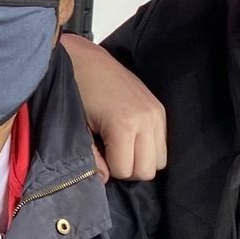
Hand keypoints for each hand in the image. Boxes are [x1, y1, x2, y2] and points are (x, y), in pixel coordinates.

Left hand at [60, 34, 166, 180]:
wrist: (84, 59)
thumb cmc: (77, 92)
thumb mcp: (79, 127)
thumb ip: (92, 157)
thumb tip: (104, 179)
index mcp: (125, 125)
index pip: (126, 171)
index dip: (110, 169)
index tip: (98, 153)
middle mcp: (147, 120)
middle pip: (148, 170)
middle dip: (128, 168)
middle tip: (110, 153)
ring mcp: (157, 113)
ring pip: (159, 161)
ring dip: (140, 159)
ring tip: (121, 145)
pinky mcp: (160, 108)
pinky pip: (163, 143)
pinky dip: (148, 147)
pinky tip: (130, 136)